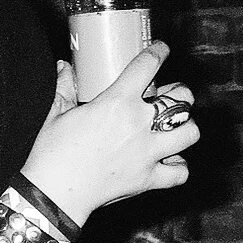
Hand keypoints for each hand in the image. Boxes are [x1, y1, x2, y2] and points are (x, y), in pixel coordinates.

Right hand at [21, 41, 198, 226]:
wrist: (54, 193)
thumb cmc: (52, 153)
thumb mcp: (56, 114)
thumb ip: (65, 87)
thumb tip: (64, 68)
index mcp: (117, 102)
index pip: (148, 65)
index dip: (159, 52)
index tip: (161, 49)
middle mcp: (139, 124)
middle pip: (182, 99)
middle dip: (180, 94)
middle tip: (169, 97)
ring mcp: (148, 153)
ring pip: (190, 133)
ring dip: (186, 127)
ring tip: (175, 128)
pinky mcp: (148, 179)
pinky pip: (180, 172)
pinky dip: (178, 167)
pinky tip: (169, 161)